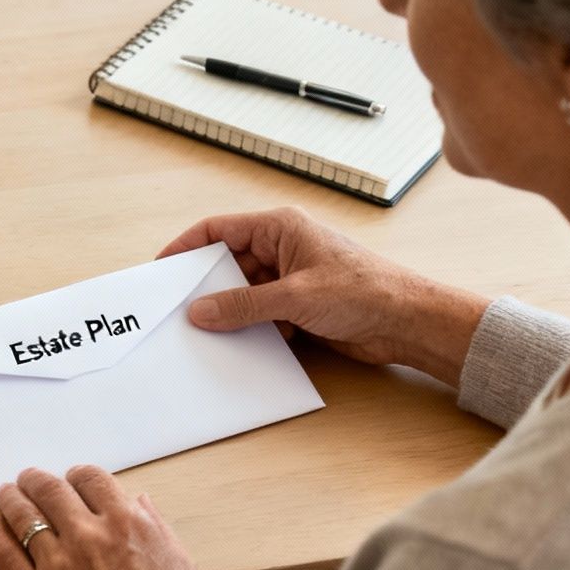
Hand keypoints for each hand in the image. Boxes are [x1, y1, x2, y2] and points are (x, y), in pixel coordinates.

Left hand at [0, 467, 209, 569]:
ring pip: (22, 515)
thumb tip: (138, 502)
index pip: (92, 479)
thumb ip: (157, 530)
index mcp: (129, 525)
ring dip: (12, 499)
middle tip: (28, 479)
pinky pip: (4, 552)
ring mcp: (57, 564)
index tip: (72, 480)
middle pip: (51, 490)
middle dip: (36, 479)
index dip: (79, 475)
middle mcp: (89, 536)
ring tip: (6, 494)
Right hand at [159, 207, 489, 385]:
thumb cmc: (364, 292)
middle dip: (207, 287)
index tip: (162, 268)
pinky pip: (260, 313)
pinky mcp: (299, 305)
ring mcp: (291, 277)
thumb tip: (199, 311)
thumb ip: (243, 304)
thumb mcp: (294, 297)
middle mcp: (283, 247)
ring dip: (230, 311)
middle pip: (228, 263)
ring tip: (206, 331)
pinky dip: (250, 327)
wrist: (408, 323)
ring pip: (243, 292)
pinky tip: (243, 343)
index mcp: (280, 227)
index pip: (219, 229)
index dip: (187, 247)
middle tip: (178, 308)